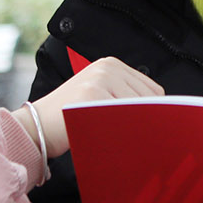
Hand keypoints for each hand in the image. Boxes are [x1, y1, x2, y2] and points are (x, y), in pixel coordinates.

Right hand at [25, 58, 163, 158]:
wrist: (37, 127)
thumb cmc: (72, 117)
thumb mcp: (101, 96)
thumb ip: (127, 97)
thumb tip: (164, 114)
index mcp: (112, 65)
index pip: (153, 90)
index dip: (153, 112)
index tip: (149, 127)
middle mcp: (108, 67)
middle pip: (149, 99)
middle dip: (145, 120)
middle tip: (133, 137)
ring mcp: (99, 79)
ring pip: (137, 109)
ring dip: (134, 128)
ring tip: (118, 136)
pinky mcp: (92, 95)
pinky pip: (121, 118)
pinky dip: (122, 132)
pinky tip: (111, 138)